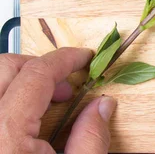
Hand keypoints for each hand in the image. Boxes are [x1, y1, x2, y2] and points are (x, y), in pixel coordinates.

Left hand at [0, 47, 116, 153]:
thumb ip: (90, 140)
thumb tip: (102, 107)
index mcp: (6, 131)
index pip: (36, 74)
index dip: (65, 59)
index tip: (83, 57)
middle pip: (6, 68)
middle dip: (39, 66)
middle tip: (65, 83)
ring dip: (22, 82)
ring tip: (46, 103)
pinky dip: (10, 99)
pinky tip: (28, 120)